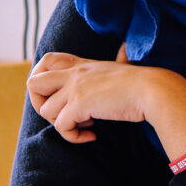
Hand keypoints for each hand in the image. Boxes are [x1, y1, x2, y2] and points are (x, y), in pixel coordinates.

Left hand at [26, 49, 185, 156]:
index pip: (46, 61)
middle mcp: (74, 74)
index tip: (59, 95)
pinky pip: (60, 127)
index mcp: (82, 65)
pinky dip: (74, 137)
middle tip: (62, 115)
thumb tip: (125, 49)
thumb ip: (118, 59)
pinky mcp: (79, 105)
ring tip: (85, 126)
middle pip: (32, 83)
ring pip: (45, 110)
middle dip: (40, 104)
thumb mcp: (122, 67)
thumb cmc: (143, 83)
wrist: (153, 90)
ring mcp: (74, 89)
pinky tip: (92, 136)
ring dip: (62, 124)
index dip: (43, 79)